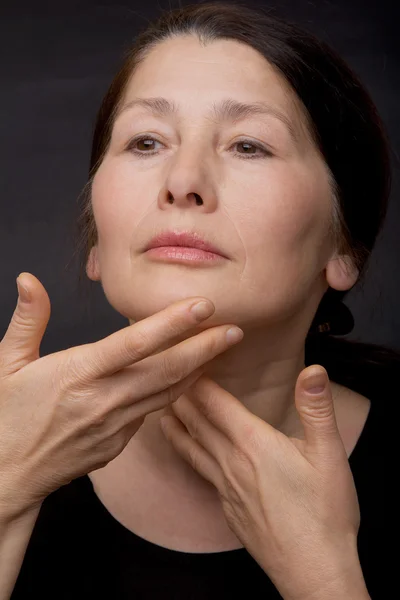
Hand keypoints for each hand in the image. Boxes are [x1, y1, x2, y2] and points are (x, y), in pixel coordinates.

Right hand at [0, 273, 242, 518]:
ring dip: (198, 369)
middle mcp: (103, 400)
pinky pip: (154, 412)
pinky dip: (175, 392)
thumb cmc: (6, 416)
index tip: (203, 306)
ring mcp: (114, 426)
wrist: (7, 474)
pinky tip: (189, 376)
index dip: (172, 323)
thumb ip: (28, 320)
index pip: (134, 344)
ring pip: (167, 393)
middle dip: (205, 348)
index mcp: (78, 374)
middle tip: (235, 329)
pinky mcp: (119, 443)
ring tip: (222, 348)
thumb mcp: (9, 364)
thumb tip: (30, 280)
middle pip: (165, 370)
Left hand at [160, 367, 362, 599]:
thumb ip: (316, 409)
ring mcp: (225, 487)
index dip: (199, 379)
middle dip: (180, 397)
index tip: (185, 359)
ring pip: (192, 448)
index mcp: (253, 443)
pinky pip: (200, 471)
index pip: (216, 403)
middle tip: (164, 378)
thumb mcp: (330, 455)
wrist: (312, 571)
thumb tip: (313, 370)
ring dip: (176, 426)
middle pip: (197, 423)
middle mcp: (231, 462)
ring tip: (160, 412)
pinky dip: (189, 453)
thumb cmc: (324, 513)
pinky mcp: (227, 507)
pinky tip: (191, 454)